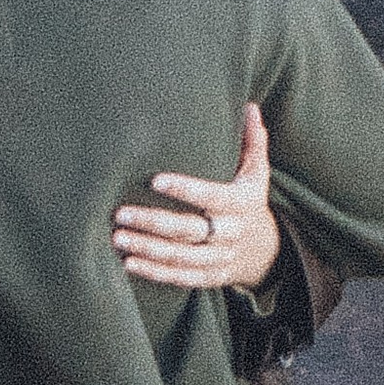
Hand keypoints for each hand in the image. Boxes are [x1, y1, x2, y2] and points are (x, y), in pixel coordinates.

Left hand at [113, 103, 282, 293]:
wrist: (265, 250)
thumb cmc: (249, 200)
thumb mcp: (257, 172)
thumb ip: (252, 141)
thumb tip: (249, 106)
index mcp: (241, 204)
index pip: (212, 196)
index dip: (185, 190)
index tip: (155, 180)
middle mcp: (231, 233)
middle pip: (190, 230)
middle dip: (154, 222)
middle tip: (121, 213)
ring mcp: (220, 259)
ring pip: (182, 257)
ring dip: (148, 249)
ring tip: (118, 237)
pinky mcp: (210, 277)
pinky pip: (181, 277)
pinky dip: (155, 272)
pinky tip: (128, 263)